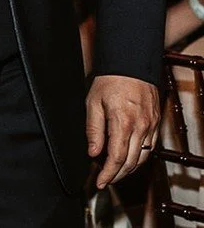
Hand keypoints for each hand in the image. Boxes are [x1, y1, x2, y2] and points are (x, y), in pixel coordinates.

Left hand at [85, 74, 159, 188]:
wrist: (131, 65)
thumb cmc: (110, 81)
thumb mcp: (93, 103)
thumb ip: (93, 130)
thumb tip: (93, 153)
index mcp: (122, 123)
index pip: (116, 158)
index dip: (108, 174)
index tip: (100, 182)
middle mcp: (140, 127)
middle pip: (131, 162)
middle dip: (117, 175)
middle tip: (105, 180)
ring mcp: (150, 126)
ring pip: (142, 158)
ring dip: (128, 169)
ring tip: (114, 172)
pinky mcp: (155, 124)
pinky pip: (149, 147)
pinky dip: (138, 157)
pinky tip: (128, 158)